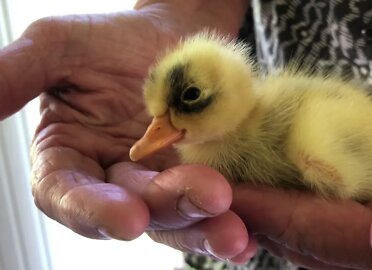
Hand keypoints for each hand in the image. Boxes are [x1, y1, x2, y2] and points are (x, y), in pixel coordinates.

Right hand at [1, 0, 255, 262]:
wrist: (174, 36)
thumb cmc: (111, 39)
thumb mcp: (56, 46)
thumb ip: (15, 74)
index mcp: (69, 157)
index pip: (67, 195)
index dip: (92, 211)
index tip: (125, 219)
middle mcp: (112, 179)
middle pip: (133, 208)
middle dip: (167, 209)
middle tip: (207, 198)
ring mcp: (159, 181)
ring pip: (176, 215)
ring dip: (204, 224)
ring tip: (234, 230)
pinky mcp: (201, 178)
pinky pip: (213, 205)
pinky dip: (231, 219)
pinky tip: (249, 231)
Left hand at [233, 159, 371, 268]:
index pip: (317, 236)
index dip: (265, 211)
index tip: (220, 188)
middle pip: (301, 238)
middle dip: (254, 210)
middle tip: (209, 178)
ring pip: (312, 228)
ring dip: (272, 202)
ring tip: (233, 175)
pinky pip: (333, 215)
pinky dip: (305, 195)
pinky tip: (284, 174)